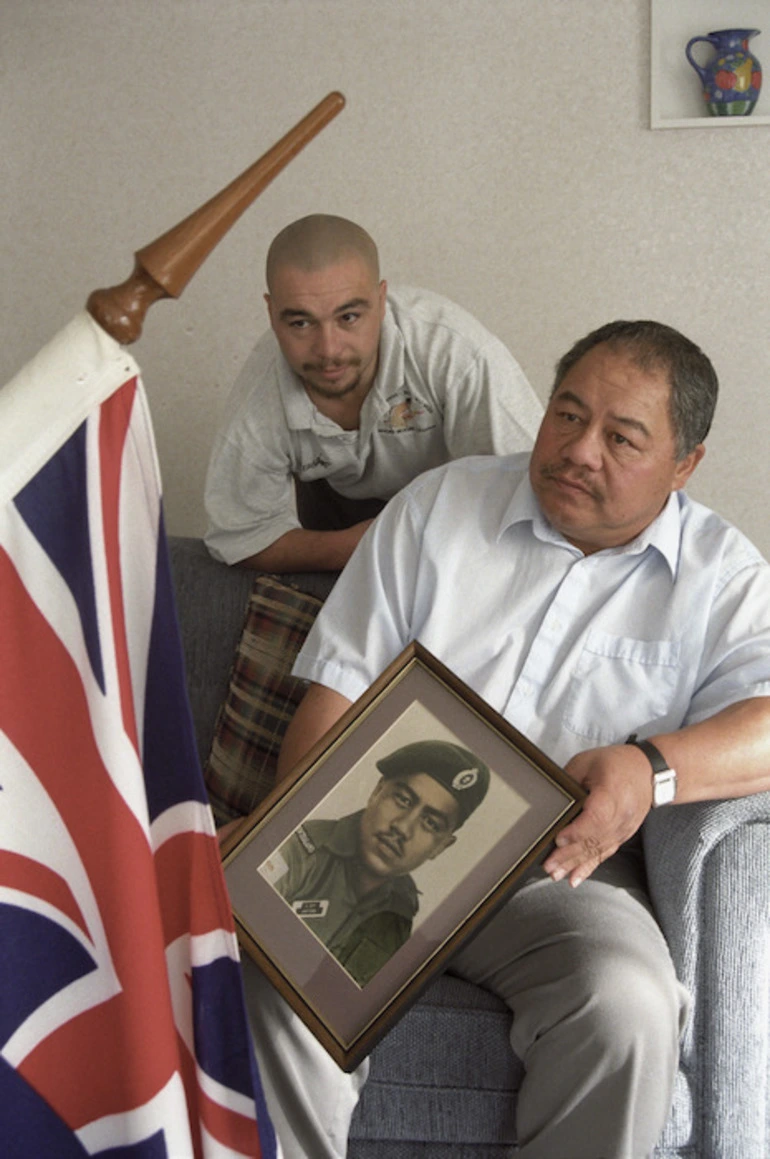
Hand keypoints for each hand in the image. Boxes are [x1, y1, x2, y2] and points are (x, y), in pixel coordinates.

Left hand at [542, 742, 652, 886]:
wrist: (649, 772)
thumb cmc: (619, 764)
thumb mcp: (587, 762)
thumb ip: (568, 782)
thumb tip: (550, 801)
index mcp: (611, 796)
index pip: (594, 819)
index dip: (575, 832)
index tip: (557, 839)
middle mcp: (619, 817)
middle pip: (593, 840)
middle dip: (568, 856)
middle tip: (549, 866)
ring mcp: (622, 830)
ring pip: (597, 851)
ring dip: (575, 865)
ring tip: (556, 875)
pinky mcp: (621, 836)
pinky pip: (604, 854)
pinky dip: (588, 867)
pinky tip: (575, 878)